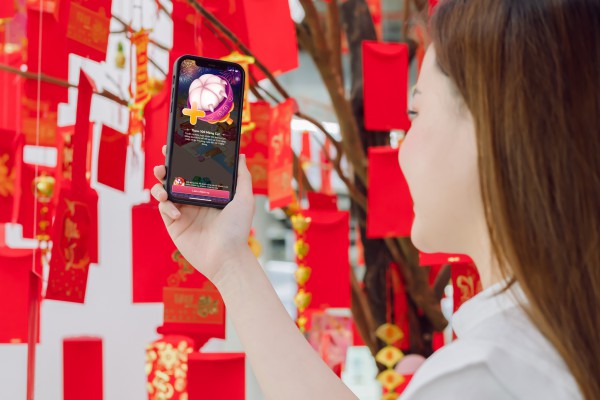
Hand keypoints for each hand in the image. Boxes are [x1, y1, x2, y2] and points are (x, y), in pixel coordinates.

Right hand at [151, 145, 255, 282]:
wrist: (226, 257)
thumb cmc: (238, 229)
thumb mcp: (244, 199)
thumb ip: (242, 176)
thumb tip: (240, 154)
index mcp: (209, 191)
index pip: (193, 170)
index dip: (183, 158)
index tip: (176, 146)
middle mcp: (195, 199)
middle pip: (175, 178)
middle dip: (165, 168)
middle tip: (163, 163)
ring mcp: (183, 211)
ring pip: (164, 191)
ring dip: (159, 185)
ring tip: (163, 186)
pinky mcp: (174, 224)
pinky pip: (164, 209)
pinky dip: (166, 206)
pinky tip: (176, 213)